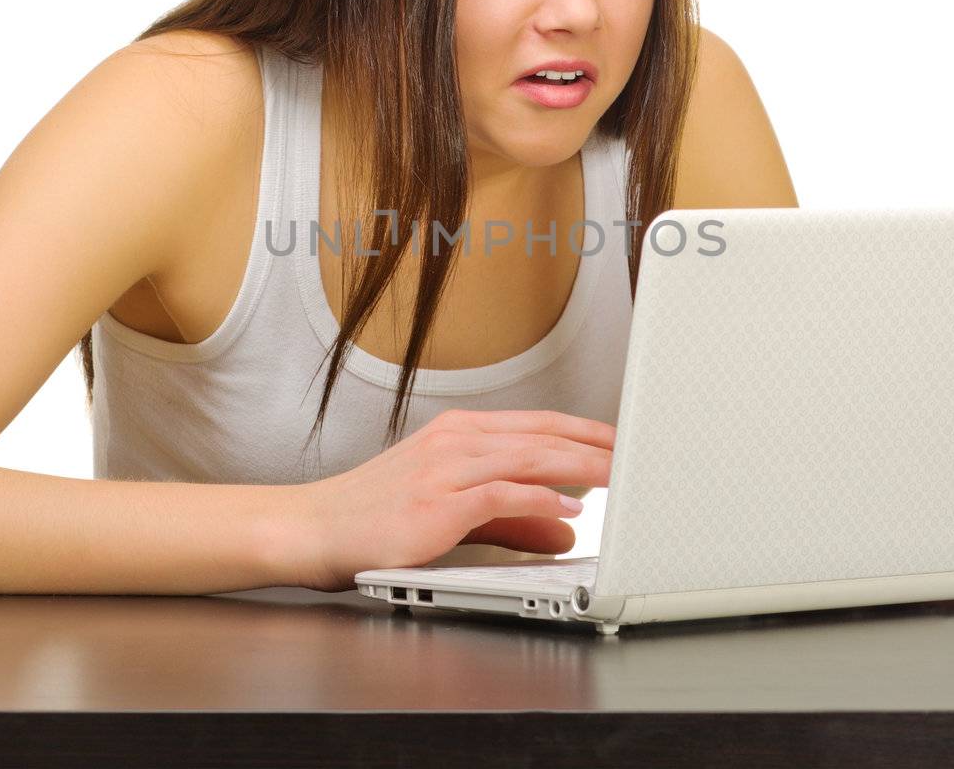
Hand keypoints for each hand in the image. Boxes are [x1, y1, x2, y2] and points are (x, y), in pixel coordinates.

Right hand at [290, 408, 613, 592]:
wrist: (314, 529)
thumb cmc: (377, 517)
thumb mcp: (456, 511)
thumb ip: (514, 518)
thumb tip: (567, 525)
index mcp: (460, 432)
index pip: (539, 424)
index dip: (587, 431)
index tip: (625, 441)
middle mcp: (456, 441)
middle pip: (542, 435)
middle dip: (596, 445)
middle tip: (640, 455)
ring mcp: (445, 468)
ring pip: (529, 458)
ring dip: (580, 466)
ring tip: (620, 476)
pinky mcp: (437, 502)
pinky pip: (499, 494)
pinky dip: (538, 498)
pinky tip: (569, 507)